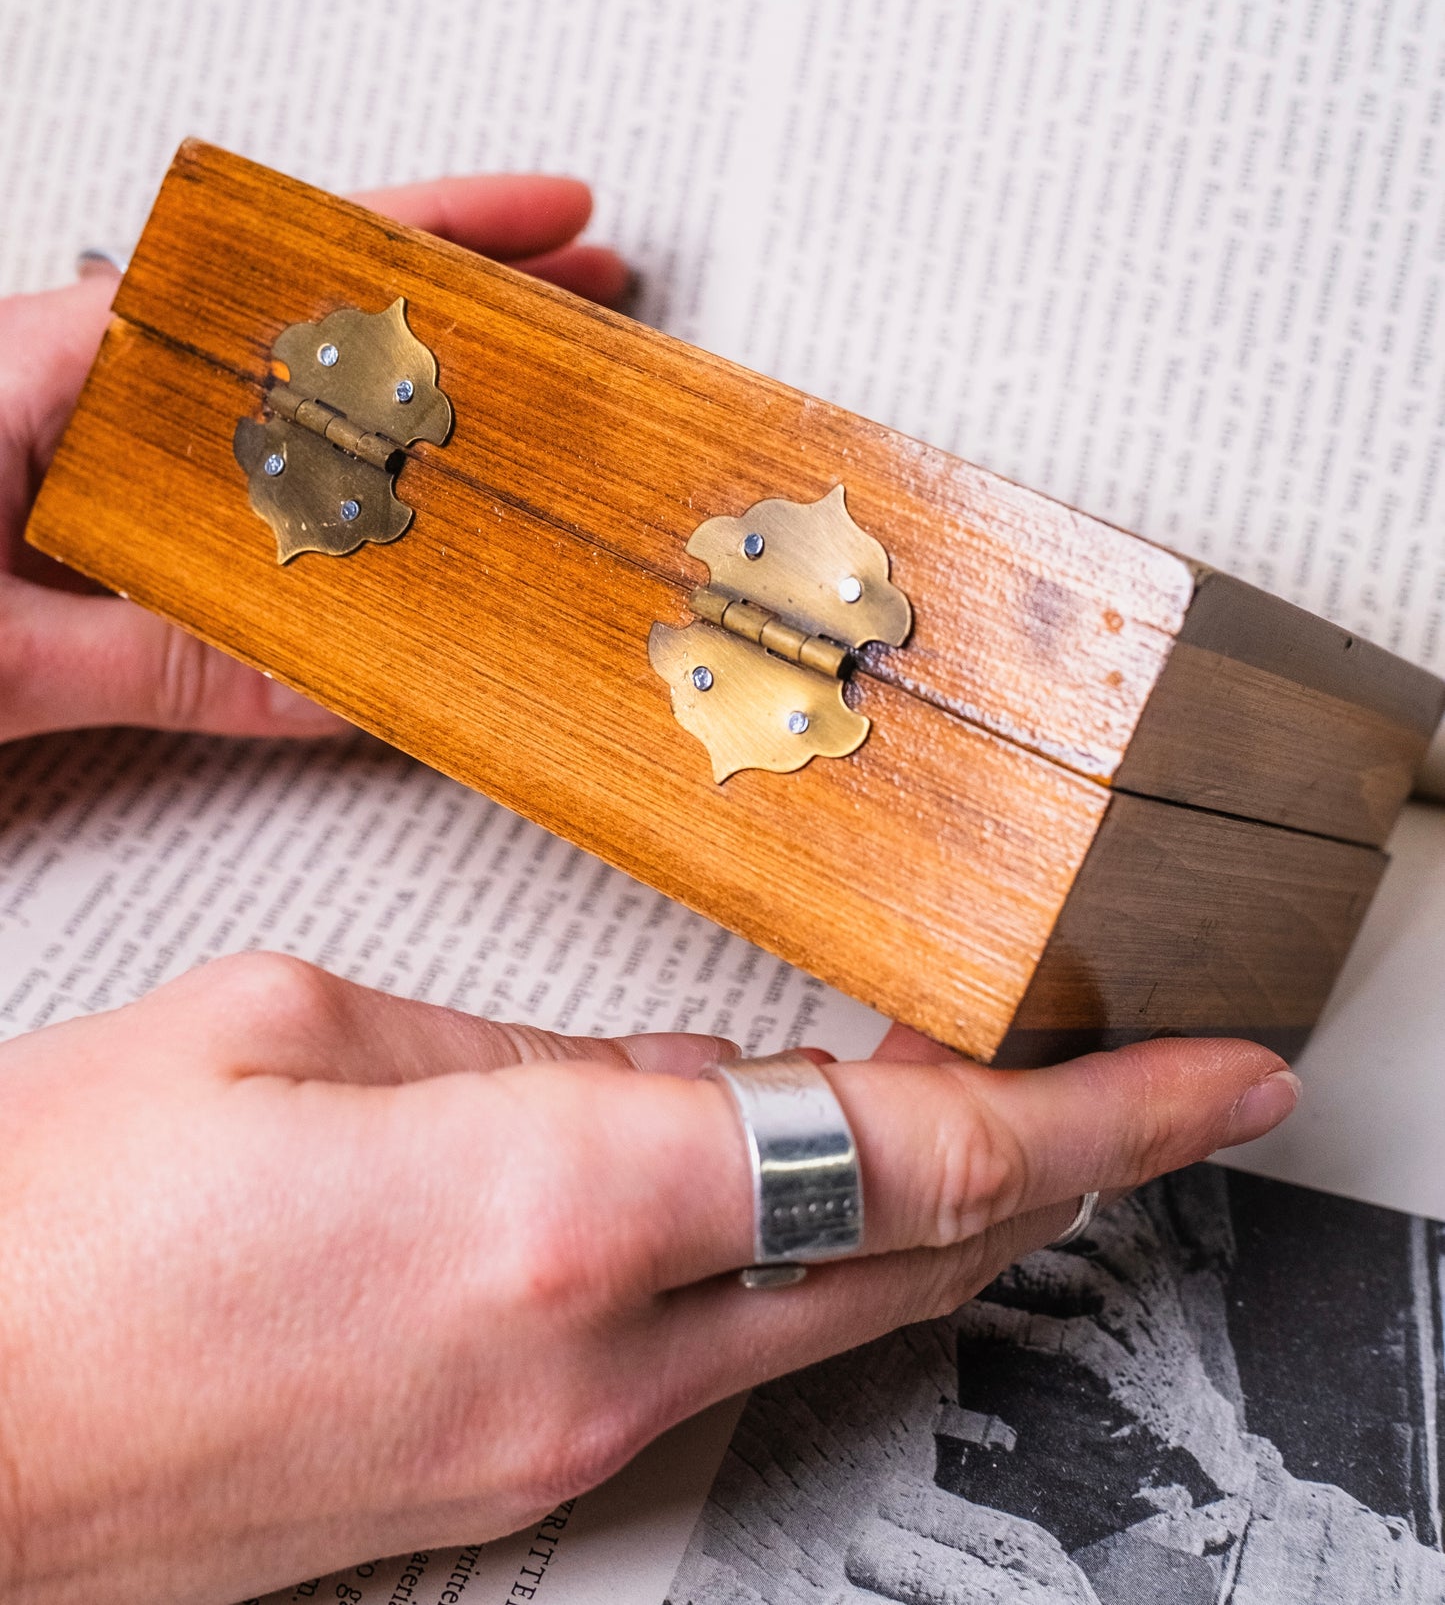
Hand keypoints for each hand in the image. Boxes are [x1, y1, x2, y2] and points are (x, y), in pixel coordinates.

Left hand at [0, 176, 627, 743]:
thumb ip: (153, 664)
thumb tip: (324, 689)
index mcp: (60, 357)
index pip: (290, 273)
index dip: (440, 236)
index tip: (551, 220)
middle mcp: (89, 376)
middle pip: (313, 317)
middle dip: (463, 305)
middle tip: (590, 299)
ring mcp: (88, 432)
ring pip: (284, 395)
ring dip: (401, 402)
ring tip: (520, 413)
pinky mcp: (75, 496)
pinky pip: (231, 475)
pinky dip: (325, 484)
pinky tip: (387, 515)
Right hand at [0, 953, 1298, 1602]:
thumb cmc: (56, 1215)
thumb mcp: (297, 1026)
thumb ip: (532, 1051)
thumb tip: (685, 1074)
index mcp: (548, 1202)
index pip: (911, 1154)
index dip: (1105, 1117)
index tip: (1224, 1080)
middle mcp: (586, 1354)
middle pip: (910, 1254)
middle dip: (1053, 1168)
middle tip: (1135, 1084)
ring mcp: (553, 1448)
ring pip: (820, 1310)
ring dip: (914, 1212)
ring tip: (948, 1107)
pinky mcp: (504, 1487)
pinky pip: (709, 1356)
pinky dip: (786, 1264)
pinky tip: (765, 1193)